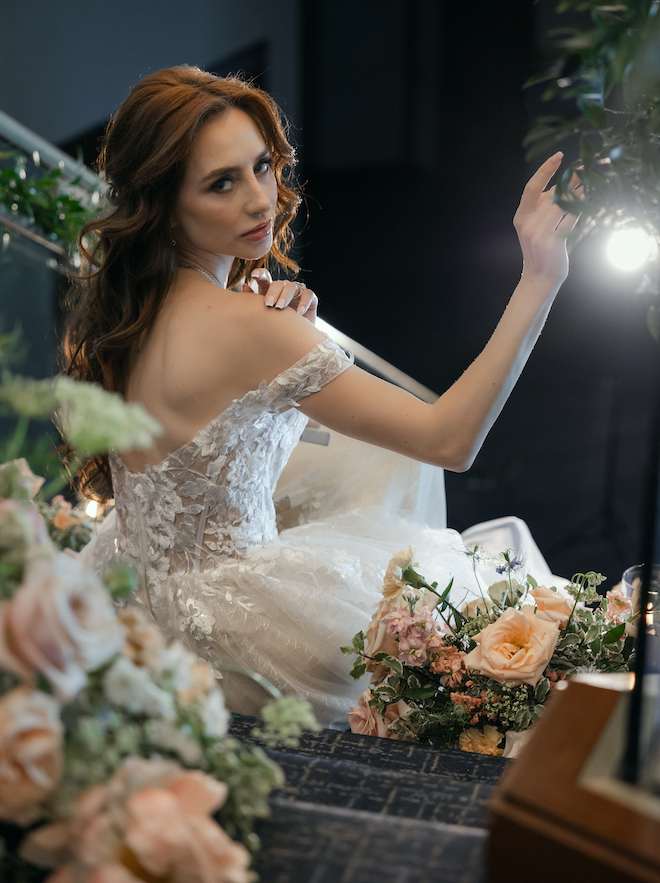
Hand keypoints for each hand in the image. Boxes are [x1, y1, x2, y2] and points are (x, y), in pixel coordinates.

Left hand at [243, 269, 317, 323]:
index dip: (261, 274)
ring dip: (285, 296)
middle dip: (273, 293)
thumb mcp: (263, 313)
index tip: (254, 276)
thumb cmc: (277, 327)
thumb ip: (253, 300)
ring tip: (280, 308)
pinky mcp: (311, 300)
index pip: (266, 277)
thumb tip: (244, 286)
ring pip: (292, 287)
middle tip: (268, 304)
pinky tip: (298, 313)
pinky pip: (308, 295)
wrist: (295, 341)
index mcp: (271, 290)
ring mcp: (298, 293)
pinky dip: (303, 302)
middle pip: (278, 283)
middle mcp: (284, 289)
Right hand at [513, 152, 580, 287]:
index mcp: (521, 217)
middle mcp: (527, 223)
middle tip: (583, 167)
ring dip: (576, 191)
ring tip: (588, 180)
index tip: (558, 156)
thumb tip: (562, 186)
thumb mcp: (534, 226)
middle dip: (568, 179)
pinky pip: (569, 218)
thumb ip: (543, 207)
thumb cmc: (540, 249)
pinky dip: (580, 207)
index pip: (531, 188)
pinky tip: (587, 198)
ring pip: (561, 204)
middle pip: (550, 194)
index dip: (544, 170)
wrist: (539, 276)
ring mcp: (539, 233)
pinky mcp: (552, 241)